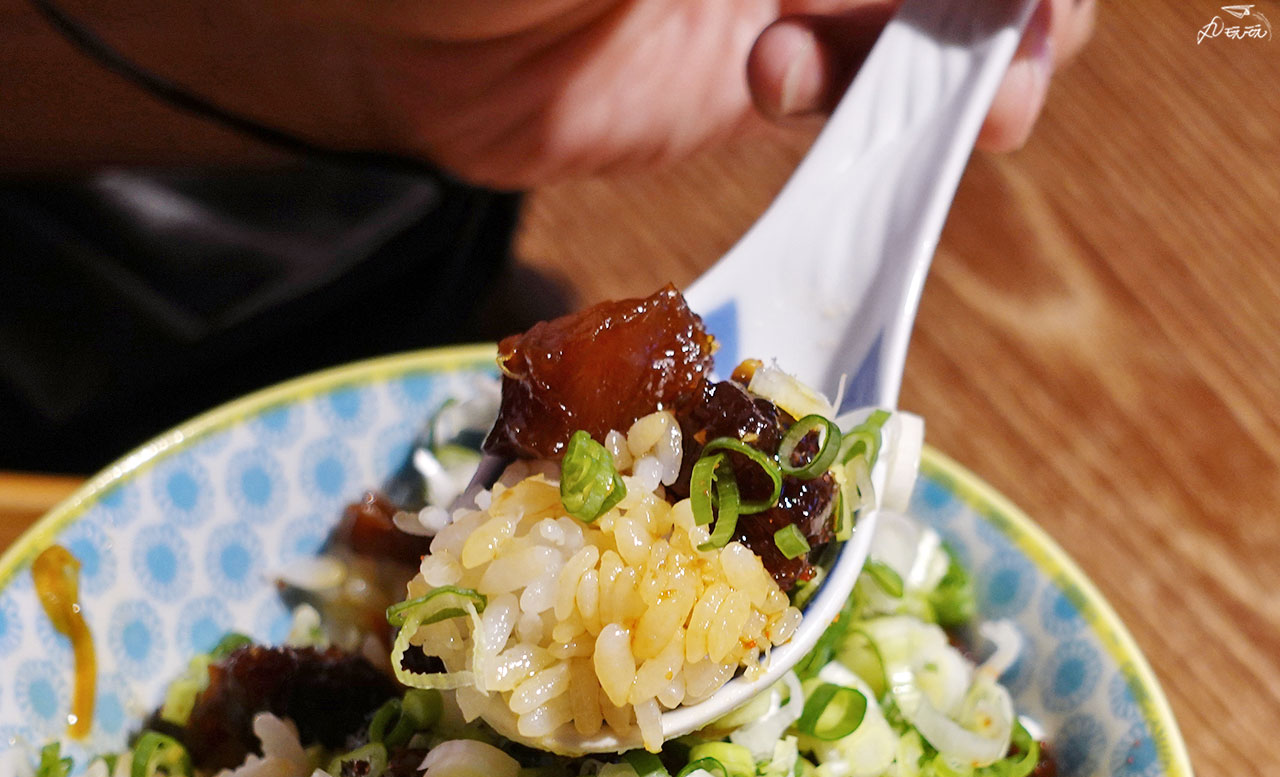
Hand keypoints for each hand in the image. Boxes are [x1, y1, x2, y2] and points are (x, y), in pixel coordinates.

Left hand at [9, 0, 1094, 181]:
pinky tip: (787, 84)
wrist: (381, 19)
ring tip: (973, 98)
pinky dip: (855, 110)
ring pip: (916, 27)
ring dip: (957, 66)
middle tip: (1027, 50)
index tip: (1035, 1)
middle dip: (1007, 5)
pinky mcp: (737, 78)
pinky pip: (840, 96)